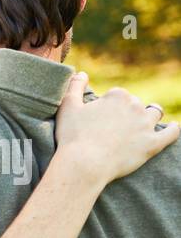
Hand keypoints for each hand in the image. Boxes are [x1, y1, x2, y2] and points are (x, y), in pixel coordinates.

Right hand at [54, 73, 178, 185]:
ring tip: (142, 124)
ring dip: (149, 116)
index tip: (99, 119)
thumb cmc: (72, 136)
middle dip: (127, 113)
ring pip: (154, 114)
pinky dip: (173, 129)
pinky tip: (173, 127)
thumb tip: (82, 73)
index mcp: (117, 96)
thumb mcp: (67, 107)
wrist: (84, 164)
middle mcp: (135, 106)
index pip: (117, 96)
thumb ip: (74, 86)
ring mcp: (146, 125)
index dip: (108, 106)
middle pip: (136, 105)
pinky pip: (171, 133)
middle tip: (113, 128)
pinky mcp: (152, 144)